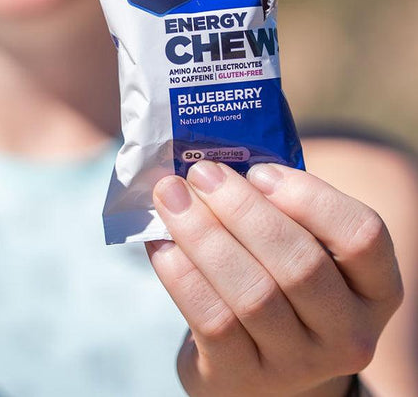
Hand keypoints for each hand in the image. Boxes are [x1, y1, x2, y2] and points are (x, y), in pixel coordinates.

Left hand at [146, 162, 402, 396]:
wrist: (252, 362)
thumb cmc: (275, 280)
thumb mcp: (297, 246)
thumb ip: (276, 208)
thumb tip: (215, 160)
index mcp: (374, 289)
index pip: (363, 236)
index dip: (309, 197)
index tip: (258, 170)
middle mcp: (347, 333)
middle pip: (299, 263)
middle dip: (240, 208)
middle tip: (200, 173)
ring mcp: (298, 364)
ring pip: (252, 293)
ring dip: (202, 234)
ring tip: (170, 196)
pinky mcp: (244, 379)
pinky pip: (211, 320)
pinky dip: (181, 274)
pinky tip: (161, 243)